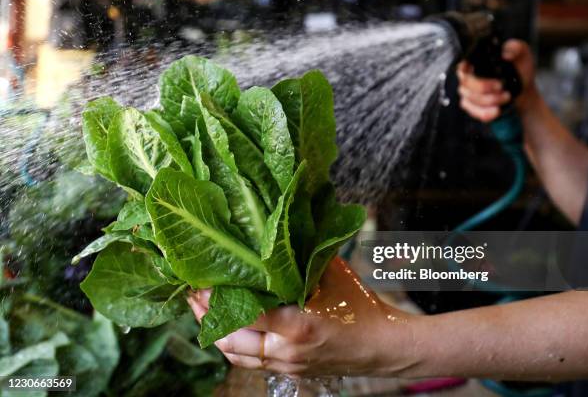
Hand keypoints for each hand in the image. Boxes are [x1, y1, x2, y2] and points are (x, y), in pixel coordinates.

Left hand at [188, 257, 417, 376]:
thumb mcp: (332, 274)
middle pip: (231, 341)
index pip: (244, 313)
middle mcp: (286, 351)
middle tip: (192, 295)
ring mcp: (287, 365)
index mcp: (296, 325)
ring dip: (217, 335)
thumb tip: (280, 228)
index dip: (215, 298)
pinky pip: (252, 362)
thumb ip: (303, 254)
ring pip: (237, 356)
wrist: (383, 346)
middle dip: (206, 318)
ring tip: (203, 311)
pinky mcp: (289, 371)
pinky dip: (235, 346)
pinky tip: (229, 328)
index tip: (199, 280)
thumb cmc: (361, 307)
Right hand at [457, 39, 536, 122]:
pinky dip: (486, 112)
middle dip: (484, 87)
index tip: (480, 71)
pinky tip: (497, 110)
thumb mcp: (522, 53)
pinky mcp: (472, 107)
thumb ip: (515, 48)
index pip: (462, 64)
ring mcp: (468, 93)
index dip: (466, 69)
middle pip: (466, 83)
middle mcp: (468, 77)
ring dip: (490, 100)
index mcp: (475, 62)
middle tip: (502, 86)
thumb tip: (505, 53)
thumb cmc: (519, 69)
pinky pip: (474, 111)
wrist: (523, 88)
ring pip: (471, 99)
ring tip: (506, 97)